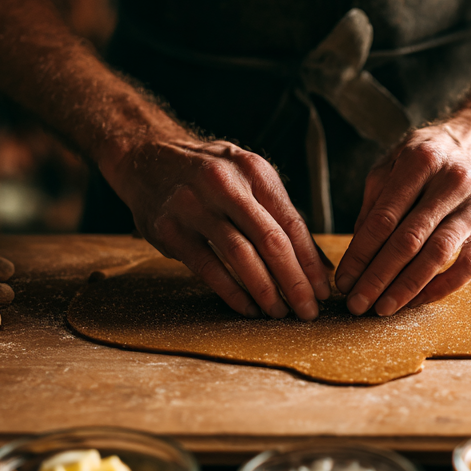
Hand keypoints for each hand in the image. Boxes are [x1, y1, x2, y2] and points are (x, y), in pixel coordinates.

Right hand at [103, 136, 331, 319]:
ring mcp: (194, 205)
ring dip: (265, 291)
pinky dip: (232, 293)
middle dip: (295, 282)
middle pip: (271, 241)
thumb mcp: (247, 181)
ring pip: (241, 256)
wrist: (147, 157)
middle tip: (308, 312)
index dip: (311, 263)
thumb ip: (280, 218)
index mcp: (254, 171)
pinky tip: (247, 308)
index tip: (323, 292)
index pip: (292, 224)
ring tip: (279, 313)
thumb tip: (320, 267)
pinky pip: (208, 268)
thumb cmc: (208, 177)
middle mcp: (225, 184)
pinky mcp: (170, 229)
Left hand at [334, 124, 470, 316]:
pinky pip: (469, 265)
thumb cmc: (433, 154)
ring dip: (407, 288)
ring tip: (383, 308)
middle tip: (357, 303)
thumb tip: (358, 252)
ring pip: (438, 256)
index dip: (360, 255)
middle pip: (408, 241)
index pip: (383, 219)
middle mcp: (453, 181)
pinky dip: (442, 287)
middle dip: (378, 278)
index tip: (344, 281)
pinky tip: (418, 300)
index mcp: (422, 162)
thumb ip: (376, 201)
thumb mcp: (397, 161)